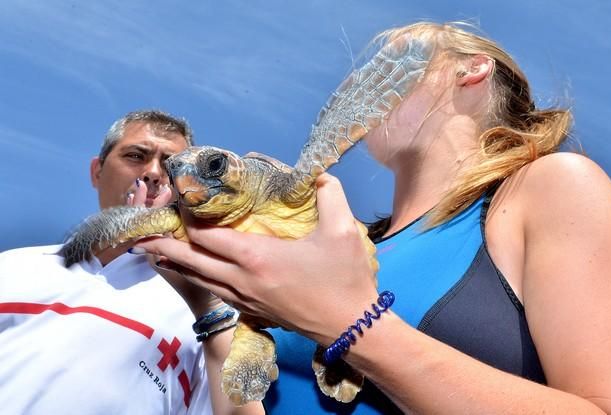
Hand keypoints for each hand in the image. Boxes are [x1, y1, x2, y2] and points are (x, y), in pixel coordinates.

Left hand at [135, 174, 378, 344]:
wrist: (351, 328)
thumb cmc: (345, 279)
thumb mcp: (342, 230)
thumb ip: (328, 193)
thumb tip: (315, 174)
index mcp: (256, 257)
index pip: (206, 235)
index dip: (187, 217)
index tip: (177, 201)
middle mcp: (241, 280)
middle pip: (191, 260)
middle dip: (164, 244)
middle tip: (141, 233)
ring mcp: (245, 299)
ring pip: (200, 279)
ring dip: (177, 263)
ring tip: (156, 251)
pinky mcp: (252, 311)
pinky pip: (215, 291)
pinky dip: (197, 278)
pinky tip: (197, 272)